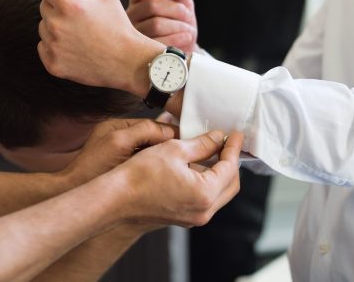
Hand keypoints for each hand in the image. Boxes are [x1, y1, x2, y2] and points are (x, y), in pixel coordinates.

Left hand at [37, 0, 162, 93]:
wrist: (128, 62)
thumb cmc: (118, 24)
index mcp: (69, 5)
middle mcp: (57, 25)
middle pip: (44, 6)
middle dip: (58, 7)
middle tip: (81, 18)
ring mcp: (54, 47)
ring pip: (43, 27)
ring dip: (56, 27)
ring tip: (80, 34)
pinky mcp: (53, 64)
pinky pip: (43, 47)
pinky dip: (55, 46)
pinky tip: (75, 48)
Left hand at [62, 118, 176, 186]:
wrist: (74, 191)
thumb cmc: (91, 169)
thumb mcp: (119, 143)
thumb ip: (143, 130)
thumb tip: (168, 129)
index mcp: (118, 126)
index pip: (152, 125)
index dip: (170, 133)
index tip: (187, 142)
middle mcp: (121, 138)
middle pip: (153, 137)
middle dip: (168, 145)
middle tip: (186, 155)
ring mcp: (122, 154)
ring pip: (151, 151)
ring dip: (162, 157)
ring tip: (178, 166)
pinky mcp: (123, 169)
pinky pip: (146, 163)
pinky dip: (155, 167)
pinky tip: (163, 176)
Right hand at [115, 131, 242, 226]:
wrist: (117, 198)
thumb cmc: (141, 173)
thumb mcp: (174, 150)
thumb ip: (202, 144)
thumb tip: (218, 138)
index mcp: (205, 193)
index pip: (230, 167)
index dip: (234, 148)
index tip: (236, 134)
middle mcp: (204, 211)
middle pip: (231, 184)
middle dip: (232, 162)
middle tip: (228, 143)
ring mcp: (195, 218)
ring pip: (220, 194)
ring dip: (221, 173)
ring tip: (215, 151)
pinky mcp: (185, 219)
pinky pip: (207, 200)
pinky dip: (209, 183)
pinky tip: (200, 166)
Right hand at [127, 0, 197, 53]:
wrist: (181, 51)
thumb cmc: (179, 25)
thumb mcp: (182, 5)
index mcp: (139, 0)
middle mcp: (131, 15)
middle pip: (153, 4)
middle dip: (177, 9)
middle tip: (189, 16)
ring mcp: (133, 35)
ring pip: (157, 24)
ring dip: (179, 26)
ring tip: (188, 30)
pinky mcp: (140, 53)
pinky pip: (160, 41)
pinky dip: (178, 38)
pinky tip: (186, 38)